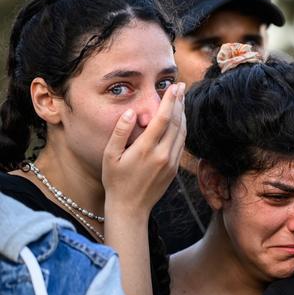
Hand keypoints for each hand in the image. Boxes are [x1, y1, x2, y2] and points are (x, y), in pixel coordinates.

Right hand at [102, 82, 185, 214]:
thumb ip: (120, 132)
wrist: (130, 208)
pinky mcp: (175, 168)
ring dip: (183, 114)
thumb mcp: (110, 155)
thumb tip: (131, 112)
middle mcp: (163, 155)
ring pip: (182, 132)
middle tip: (181, 87)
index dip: (170, 101)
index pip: (163, 119)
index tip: (175, 87)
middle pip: (177, 123)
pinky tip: (180, 120)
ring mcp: (171, 162)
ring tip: (182, 99)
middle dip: (179, 103)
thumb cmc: (115, 180)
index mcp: (146, 149)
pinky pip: (181, 143)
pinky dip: (182, 128)